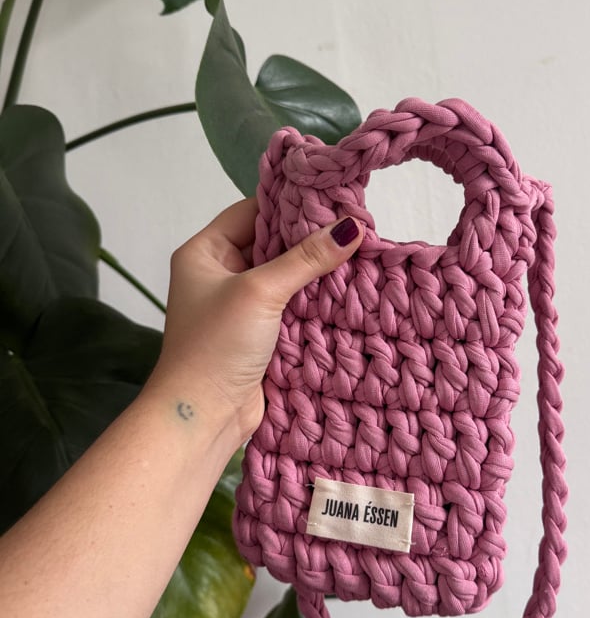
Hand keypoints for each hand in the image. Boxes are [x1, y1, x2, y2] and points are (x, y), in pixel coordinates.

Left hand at [144, 198, 362, 448]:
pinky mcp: (258, 333)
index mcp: (204, 253)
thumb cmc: (216, 346)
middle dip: (308, 240)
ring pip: (284, 276)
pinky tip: (344, 291)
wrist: (204, 416)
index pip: (251, 212)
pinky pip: (289, 305)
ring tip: (358, 255)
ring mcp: (239, 305)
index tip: (332, 202)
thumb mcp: (261, 292)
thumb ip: (305, 258)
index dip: (289, 207)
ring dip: (314, 272)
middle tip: (354, 228)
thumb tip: (350, 227)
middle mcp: (219, 274)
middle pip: (270, 243)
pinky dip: (312, 300)